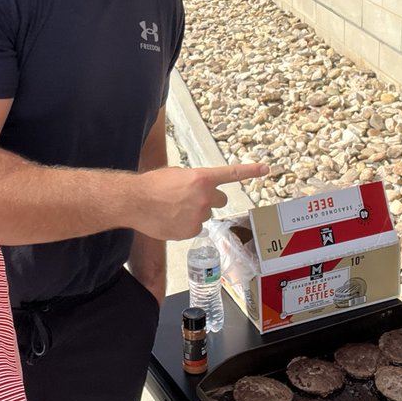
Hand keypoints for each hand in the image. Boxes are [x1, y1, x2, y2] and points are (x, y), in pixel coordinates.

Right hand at [132, 163, 266, 239]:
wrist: (135, 201)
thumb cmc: (153, 184)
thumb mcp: (177, 174)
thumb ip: (194, 181)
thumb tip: (199, 190)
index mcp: (202, 178)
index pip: (231, 174)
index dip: (250, 171)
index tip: (266, 169)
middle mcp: (205, 197)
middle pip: (219, 200)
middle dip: (209, 199)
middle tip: (190, 198)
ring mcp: (199, 216)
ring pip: (204, 215)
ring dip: (195, 212)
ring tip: (173, 208)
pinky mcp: (191, 231)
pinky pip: (193, 227)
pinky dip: (185, 225)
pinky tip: (170, 219)